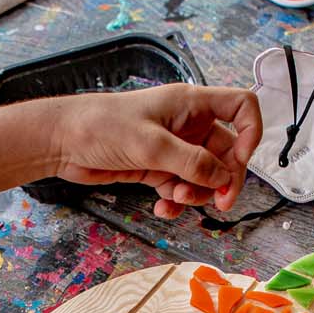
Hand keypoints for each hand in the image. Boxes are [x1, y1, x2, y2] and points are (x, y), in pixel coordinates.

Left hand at [47, 84, 261, 218]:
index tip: (240, 161)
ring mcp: (173, 147)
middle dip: (225, 178)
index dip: (250, 133)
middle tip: (220, 203)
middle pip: (227, 151)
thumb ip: (191, 162)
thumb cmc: (101, 126)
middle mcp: (188, 124)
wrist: (63, 141)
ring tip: (177, 200)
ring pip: (205, 174)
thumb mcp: (152, 145)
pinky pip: (181, 187)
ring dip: (198, 193)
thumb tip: (223, 179)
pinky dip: (177, 201)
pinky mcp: (157, 167)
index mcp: (191, 104)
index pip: (241, 107)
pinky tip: (163, 208)